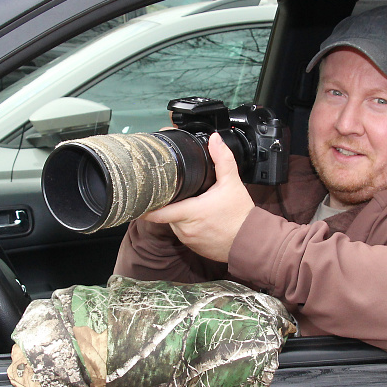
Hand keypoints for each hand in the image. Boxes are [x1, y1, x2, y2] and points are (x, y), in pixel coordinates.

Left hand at [143, 133, 254, 262]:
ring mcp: (188, 239)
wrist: (251, 242)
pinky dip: (188, 225)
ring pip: (175, 223)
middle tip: (175, 192)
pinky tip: (200, 219)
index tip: (136, 199)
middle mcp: (185, 228)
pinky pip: (184, 233)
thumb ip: (222, 159)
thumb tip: (214, 140)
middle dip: (170, 203)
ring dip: (179, 214)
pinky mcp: (194, 247)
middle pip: (167, 213)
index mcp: (190, 212)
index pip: (157, 212)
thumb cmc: (240, 215)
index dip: (144, 206)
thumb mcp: (232, 183)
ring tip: (192, 204)